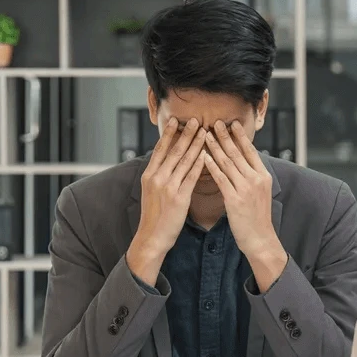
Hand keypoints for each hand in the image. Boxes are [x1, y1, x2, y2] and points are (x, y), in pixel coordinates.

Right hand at [126, 117, 206, 284]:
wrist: (152, 237)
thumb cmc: (154, 215)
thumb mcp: (150, 191)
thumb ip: (158, 175)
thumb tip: (166, 160)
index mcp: (149, 174)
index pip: (160, 149)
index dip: (169, 133)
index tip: (176, 120)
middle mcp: (157, 178)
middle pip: (173, 150)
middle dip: (185, 134)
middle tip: (195, 119)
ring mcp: (168, 187)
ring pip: (184, 161)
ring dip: (195, 144)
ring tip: (205, 131)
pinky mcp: (179, 198)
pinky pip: (192, 177)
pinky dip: (200, 164)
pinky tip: (207, 154)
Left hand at [203, 120, 287, 290]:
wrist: (260, 239)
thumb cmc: (257, 217)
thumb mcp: (260, 193)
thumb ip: (253, 176)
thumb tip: (245, 161)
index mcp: (263, 175)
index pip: (250, 150)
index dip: (240, 136)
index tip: (231, 123)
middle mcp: (256, 179)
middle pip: (238, 153)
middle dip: (225, 136)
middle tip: (215, 121)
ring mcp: (246, 189)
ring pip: (228, 163)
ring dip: (215, 147)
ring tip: (206, 134)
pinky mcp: (235, 200)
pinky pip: (221, 179)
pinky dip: (211, 166)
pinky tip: (203, 156)